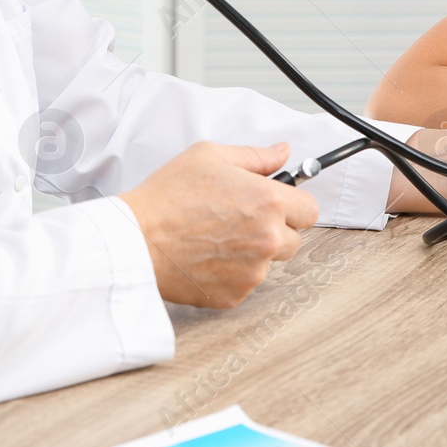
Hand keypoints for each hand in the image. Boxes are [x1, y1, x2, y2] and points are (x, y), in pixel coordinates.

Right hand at [119, 142, 317, 308]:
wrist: (136, 240)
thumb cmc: (167, 197)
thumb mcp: (210, 156)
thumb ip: (255, 156)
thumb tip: (282, 152)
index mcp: (267, 201)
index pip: (310, 209)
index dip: (293, 204)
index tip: (278, 204)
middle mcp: (267, 239)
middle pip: (294, 239)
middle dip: (274, 229)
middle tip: (239, 218)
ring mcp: (253, 271)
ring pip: (269, 262)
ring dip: (252, 252)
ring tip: (215, 236)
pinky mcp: (235, 294)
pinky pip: (245, 282)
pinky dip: (231, 273)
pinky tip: (206, 255)